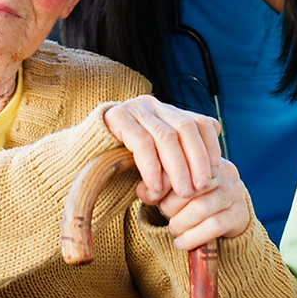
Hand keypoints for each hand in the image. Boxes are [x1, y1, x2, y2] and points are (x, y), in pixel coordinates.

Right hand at [103, 94, 220, 201]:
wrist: (82, 156)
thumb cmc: (127, 164)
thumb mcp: (159, 160)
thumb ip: (181, 160)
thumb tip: (215, 169)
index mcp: (169, 111)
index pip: (201, 123)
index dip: (210, 148)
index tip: (215, 173)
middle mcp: (155, 105)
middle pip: (186, 128)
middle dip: (198, 159)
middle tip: (201, 187)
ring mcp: (135, 108)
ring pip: (166, 136)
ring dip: (177, 167)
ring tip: (183, 192)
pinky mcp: (116, 118)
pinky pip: (141, 143)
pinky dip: (152, 167)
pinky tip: (154, 188)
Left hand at [140, 157, 249, 250]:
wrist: (228, 219)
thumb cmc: (196, 199)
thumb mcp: (176, 190)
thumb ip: (158, 186)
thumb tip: (141, 190)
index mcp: (207, 158)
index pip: (181, 165)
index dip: (162, 182)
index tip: (151, 197)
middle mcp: (225, 171)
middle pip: (190, 187)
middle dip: (170, 205)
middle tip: (164, 214)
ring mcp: (235, 193)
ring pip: (200, 208)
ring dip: (180, 223)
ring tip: (173, 229)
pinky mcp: (239, 215)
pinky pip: (213, 226)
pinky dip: (192, 237)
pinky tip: (181, 242)